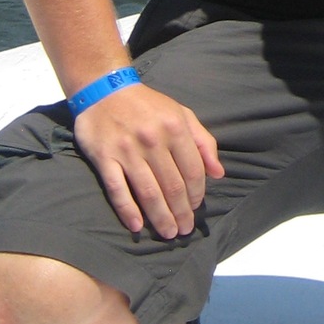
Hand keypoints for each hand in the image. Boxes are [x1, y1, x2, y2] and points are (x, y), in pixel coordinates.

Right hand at [73, 82, 224, 238]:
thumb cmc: (148, 106)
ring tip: (168, 233)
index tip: (196, 207)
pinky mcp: (104, 158)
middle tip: (184, 230)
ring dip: (160, 217)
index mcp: (175, 127)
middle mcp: (153, 140)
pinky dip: (128, 210)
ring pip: (148, 192)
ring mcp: (127, 150)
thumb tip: (219, 173)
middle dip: (181, 212)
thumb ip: (203, 142)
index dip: (197, 193)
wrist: (105, 90)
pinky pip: (118, 189)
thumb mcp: (182, 114)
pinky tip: (137, 226)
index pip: (193, 170)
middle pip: (172, 186)